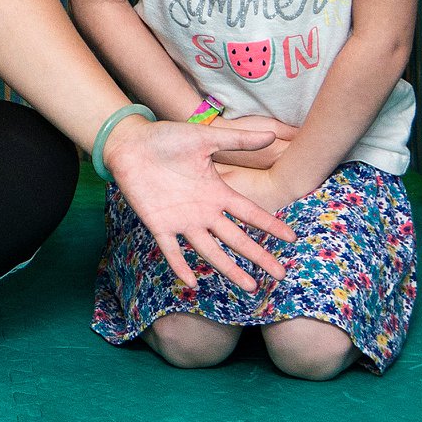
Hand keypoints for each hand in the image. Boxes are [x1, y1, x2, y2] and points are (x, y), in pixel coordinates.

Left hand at [102, 117, 296, 292]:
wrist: (129, 143)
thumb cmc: (166, 138)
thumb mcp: (205, 138)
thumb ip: (237, 140)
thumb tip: (271, 134)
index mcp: (216, 192)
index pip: (249, 213)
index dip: (270, 225)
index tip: (292, 238)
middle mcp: (203, 211)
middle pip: (236, 238)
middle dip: (257, 256)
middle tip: (280, 275)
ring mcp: (181, 220)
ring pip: (209, 250)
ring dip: (228, 268)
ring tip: (249, 287)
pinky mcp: (158, 224)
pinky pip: (171, 250)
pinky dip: (179, 266)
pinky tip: (191, 283)